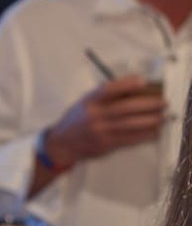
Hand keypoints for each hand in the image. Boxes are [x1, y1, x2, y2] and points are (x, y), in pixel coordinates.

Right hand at [42, 76, 168, 166]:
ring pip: (132, 124)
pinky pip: (131, 138)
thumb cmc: (76, 120)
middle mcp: (95, 115)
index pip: (108, 90)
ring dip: (151, 120)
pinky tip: (154, 131)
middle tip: (162, 102)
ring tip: (162, 116)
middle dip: (148, 104)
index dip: (127, 84)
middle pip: (126, 108)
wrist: (62, 143)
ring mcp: (101, 131)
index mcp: (89, 101)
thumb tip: (133, 88)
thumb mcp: (85, 102)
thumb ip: (104, 96)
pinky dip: (145, 134)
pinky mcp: (107, 144)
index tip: (142, 81)